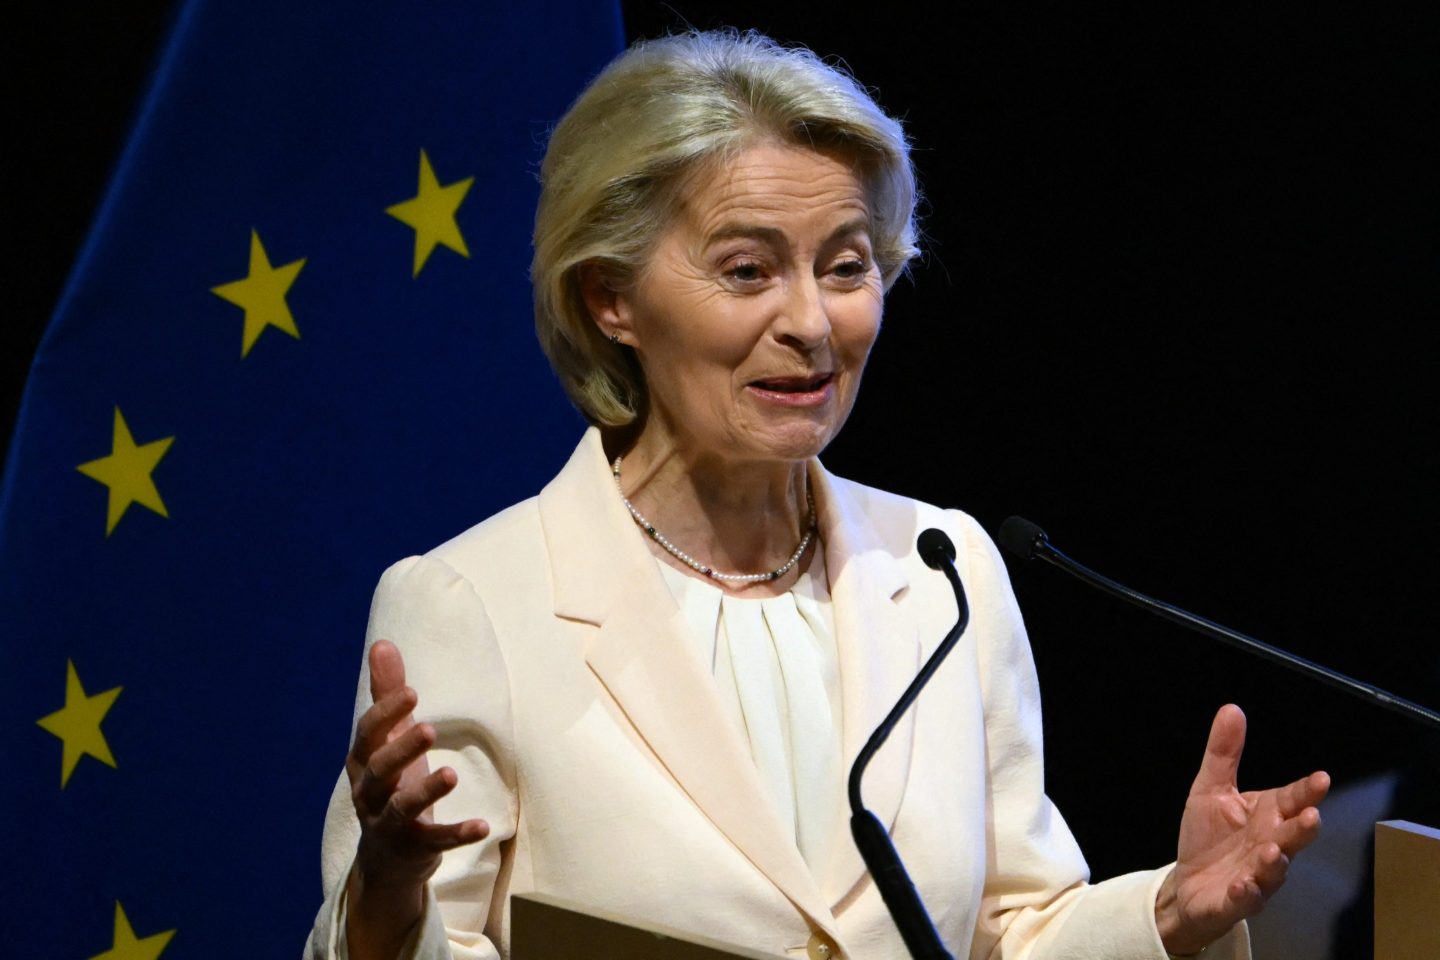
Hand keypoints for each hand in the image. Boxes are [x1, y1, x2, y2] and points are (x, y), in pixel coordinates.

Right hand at [345, 640, 488, 958]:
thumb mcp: (389, 740)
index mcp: (364, 761)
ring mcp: (389, 824)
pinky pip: (435, 842)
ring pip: (402, 808)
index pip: (368, 734)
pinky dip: (457, 834)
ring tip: (451, 775)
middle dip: (401, 749)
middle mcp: (370, 793)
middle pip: (378, 770)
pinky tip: (483, 826)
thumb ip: (387, 695)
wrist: (386, 860)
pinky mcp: (413, 849)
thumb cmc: (391, 784)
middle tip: (430, 729)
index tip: (412, 692)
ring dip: (426, 792)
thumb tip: (382, 643)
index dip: (387, 713)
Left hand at [1156, 704, 1329, 955]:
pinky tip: (1242, 883)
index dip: (1306, 791)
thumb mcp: (1210, 789)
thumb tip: (1232, 709)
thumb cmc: (1209, 837)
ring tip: (1274, 850)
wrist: (1188, 886)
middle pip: (1293, 837)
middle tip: (1310, 816)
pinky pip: (1245, 898)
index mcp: (1267, 816)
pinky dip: (1246, 892)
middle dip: (1302, 828)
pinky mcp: (1237, 901)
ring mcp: (1257, 876)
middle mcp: (1270, 846)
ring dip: (1276, 861)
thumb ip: (1224, 753)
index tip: (1321, 779)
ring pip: (1274, 870)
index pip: (1292, 800)